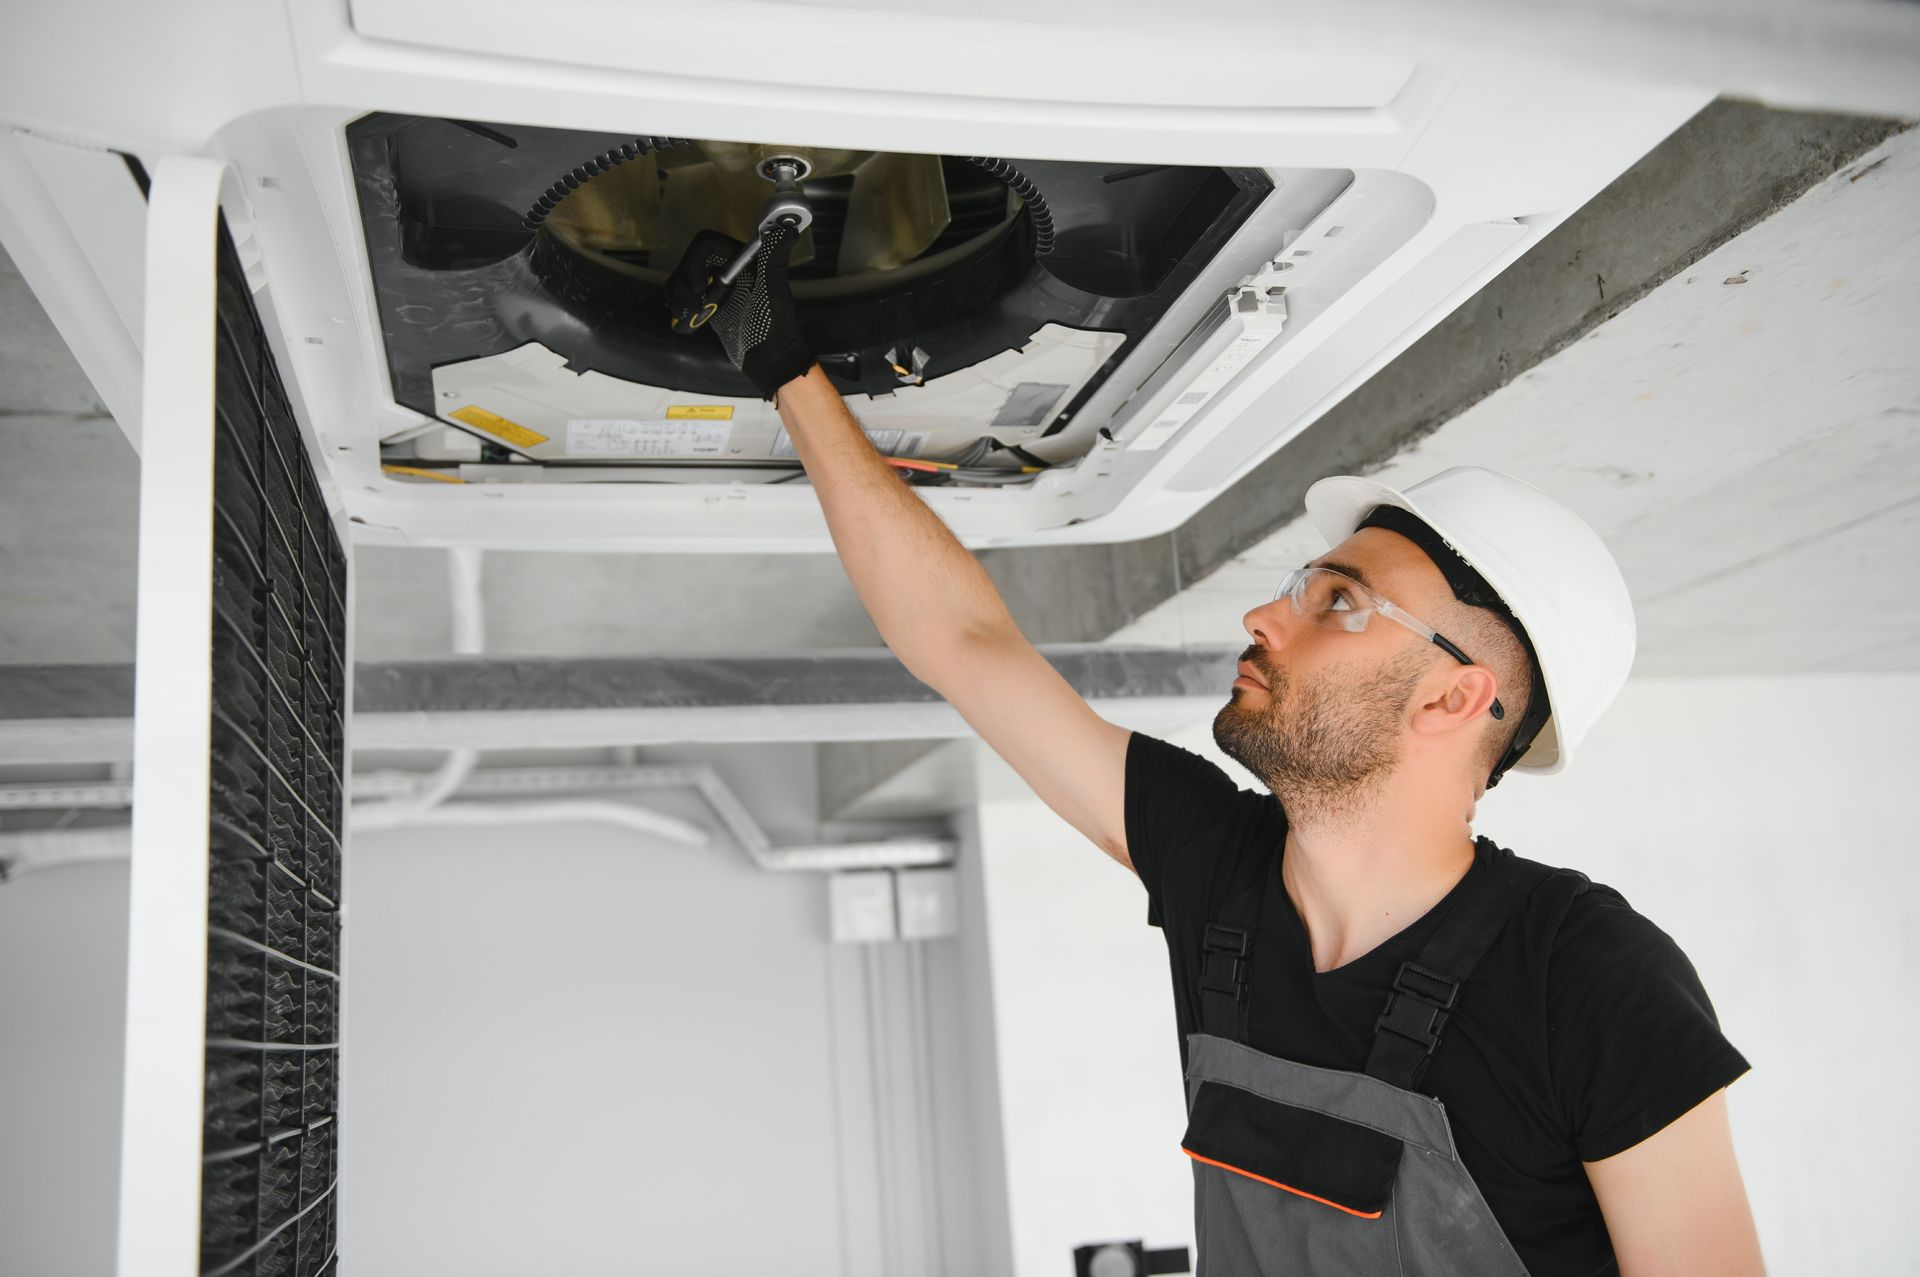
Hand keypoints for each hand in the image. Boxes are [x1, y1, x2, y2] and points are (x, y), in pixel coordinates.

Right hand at [665, 225, 814, 398]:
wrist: (771, 362)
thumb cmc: (777, 328)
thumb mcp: (775, 292)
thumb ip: (775, 260)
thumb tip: (788, 230)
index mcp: (742, 261)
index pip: (706, 243)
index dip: (696, 261)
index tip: (702, 287)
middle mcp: (727, 271)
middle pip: (688, 261)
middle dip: (685, 283)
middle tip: (697, 305)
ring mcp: (716, 289)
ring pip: (680, 279)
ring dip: (678, 297)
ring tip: (692, 315)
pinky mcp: (708, 307)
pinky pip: (681, 298)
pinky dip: (677, 307)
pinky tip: (687, 321)